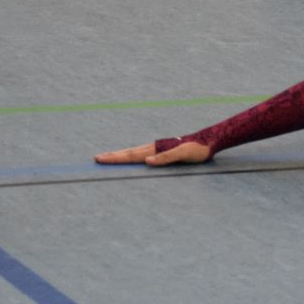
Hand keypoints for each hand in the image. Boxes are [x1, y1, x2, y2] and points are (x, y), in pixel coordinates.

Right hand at [94, 138, 212, 166]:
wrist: (207, 142)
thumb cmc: (196, 150)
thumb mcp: (183, 155)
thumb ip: (166, 158)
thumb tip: (147, 162)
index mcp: (155, 149)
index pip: (131, 155)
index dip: (115, 158)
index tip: (100, 158)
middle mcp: (153, 148)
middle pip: (128, 153)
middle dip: (112, 156)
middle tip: (96, 158)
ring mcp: (157, 149)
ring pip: (134, 153)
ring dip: (120, 156)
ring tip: (108, 157)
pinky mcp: (161, 152)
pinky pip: (142, 155)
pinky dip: (131, 157)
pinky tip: (130, 159)